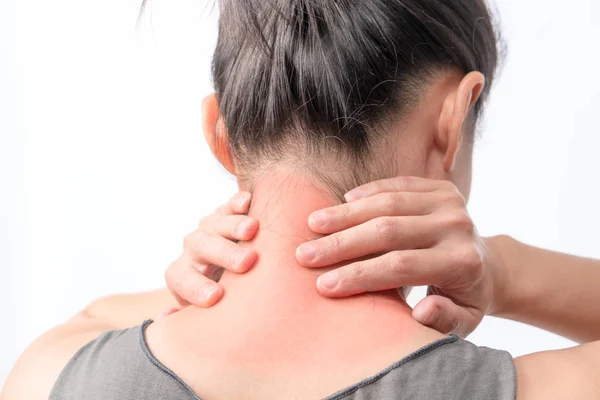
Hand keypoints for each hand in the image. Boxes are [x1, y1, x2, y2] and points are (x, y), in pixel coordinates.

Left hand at [165, 192, 258, 307]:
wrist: (234, 277)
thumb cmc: (223, 303)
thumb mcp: (205, 317)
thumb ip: (190, 320)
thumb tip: (166, 318)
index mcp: (183, 276)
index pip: (182, 279)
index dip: (195, 287)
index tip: (215, 297)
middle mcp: (194, 250)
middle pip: (201, 247)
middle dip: (223, 254)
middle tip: (245, 262)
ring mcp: (210, 229)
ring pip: (215, 223)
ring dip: (233, 225)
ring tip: (251, 230)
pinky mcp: (229, 214)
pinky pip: (230, 206)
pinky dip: (237, 203)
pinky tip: (248, 202)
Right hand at [296, 177, 499, 337]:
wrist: (490, 265)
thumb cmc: (466, 300)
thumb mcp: (463, 321)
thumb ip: (444, 320)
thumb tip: (419, 310)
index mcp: (462, 263)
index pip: (400, 266)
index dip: (358, 275)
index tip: (322, 285)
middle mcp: (458, 227)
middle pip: (388, 231)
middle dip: (342, 244)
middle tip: (305, 254)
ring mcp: (450, 202)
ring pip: (388, 203)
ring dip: (346, 214)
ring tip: (313, 224)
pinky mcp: (442, 187)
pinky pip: (398, 184)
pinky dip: (368, 192)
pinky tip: (342, 202)